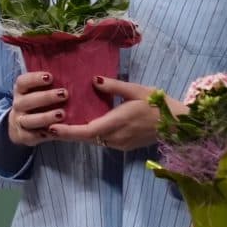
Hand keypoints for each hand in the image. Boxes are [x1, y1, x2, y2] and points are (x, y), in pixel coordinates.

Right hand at [2, 72, 69, 147]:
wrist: (21, 124)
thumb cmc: (38, 102)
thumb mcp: (40, 90)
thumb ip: (51, 82)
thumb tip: (73, 67)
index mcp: (21, 90)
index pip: (22, 82)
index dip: (34, 79)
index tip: (50, 77)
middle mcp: (18, 104)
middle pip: (27, 101)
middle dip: (46, 97)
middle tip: (64, 94)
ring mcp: (19, 121)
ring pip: (30, 120)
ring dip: (45, 117)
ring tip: (62, 114)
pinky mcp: (22, 135)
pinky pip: (31, 136)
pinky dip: (43, 134)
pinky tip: (56, 131)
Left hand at [44, 78, 181, 150]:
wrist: (178, 125)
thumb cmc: (158, 104)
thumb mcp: (137, 90)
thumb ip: (114, 87)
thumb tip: (93, 80)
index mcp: (117, 123)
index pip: (86, 131)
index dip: (67, 131)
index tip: (51, 128)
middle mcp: (116, 138)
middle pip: (86, 138)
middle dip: (67, 134)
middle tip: (48, 126)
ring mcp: (120, 145)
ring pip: (94, 140)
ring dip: (80, 134)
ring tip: (62, 124)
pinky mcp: (125, 147)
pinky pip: (104, 141)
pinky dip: (93, 134)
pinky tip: (86, 125)